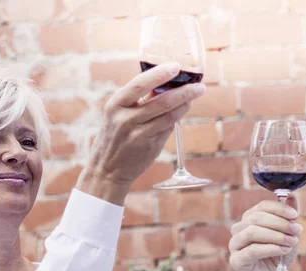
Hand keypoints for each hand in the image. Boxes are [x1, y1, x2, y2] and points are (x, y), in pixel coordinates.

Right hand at [76, 62, 205, 204]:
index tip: (175, 66)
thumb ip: (139, 99)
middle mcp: (125, 119)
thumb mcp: (118, 114)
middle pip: (161, 101)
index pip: (139, 84)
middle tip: (199, 85)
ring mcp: (138, 134)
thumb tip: (164, 82)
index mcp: (116, 104)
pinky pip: (167, 129)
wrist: (106, 169)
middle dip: (184, 91)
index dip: (159, 74)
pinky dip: (176, 118)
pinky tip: (183, 110)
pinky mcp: (149, 147)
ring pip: (168, 116)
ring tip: (195, 95)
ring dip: (185, 104)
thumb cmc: (115, 136)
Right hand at [229, 197, 301, 270]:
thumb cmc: (279, 256)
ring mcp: (234, 245)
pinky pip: (252, 250)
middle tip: (296, 229)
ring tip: (291, 241)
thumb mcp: (287, 234)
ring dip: (276, 235)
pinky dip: (271, 248)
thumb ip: (288, 216)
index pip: (261, 206)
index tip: (295, 215)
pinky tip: (284, 250)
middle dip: (280, 222)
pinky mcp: (236, 260)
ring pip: (252, 232)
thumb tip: (292, 195)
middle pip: (256, 218)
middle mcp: (239, 229)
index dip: (279, 208)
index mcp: (249, 219)